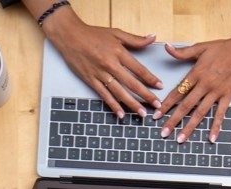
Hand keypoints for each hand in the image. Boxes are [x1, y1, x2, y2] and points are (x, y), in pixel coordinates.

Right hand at [43, 10, 162, 118]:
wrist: (70, 36)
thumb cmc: (93, 34)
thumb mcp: (116, 33)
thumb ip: (135, 39)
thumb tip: (153, 38)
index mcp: (119, 52)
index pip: (139, 69)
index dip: (151, 78)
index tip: (160, 86)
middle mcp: (111, 65)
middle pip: (132, 83)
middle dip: (146, 96)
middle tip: (157, 105)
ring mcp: (100, 74)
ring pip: (119, 92)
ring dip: (132, 104)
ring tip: (142, 113)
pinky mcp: (91, 80)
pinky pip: (104, 95)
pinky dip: (113, 105)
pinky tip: (121, 114)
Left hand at [154, 38, 230, 143]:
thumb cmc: (224, 48)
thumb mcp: (201, 47)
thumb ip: (182, 52)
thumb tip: (167, 47)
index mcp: (196, 73)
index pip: (177, 92)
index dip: (166, 104)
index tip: (157, 115)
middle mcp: (204, 84)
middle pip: (185, 106)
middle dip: (173, 120)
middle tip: (164, 132)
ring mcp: (216, 92)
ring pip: (200, 112)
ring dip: (189, 127)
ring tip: (181, 139)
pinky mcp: (227, 96)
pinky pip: (220, 114)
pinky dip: (215, 127)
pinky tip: (211, 138)